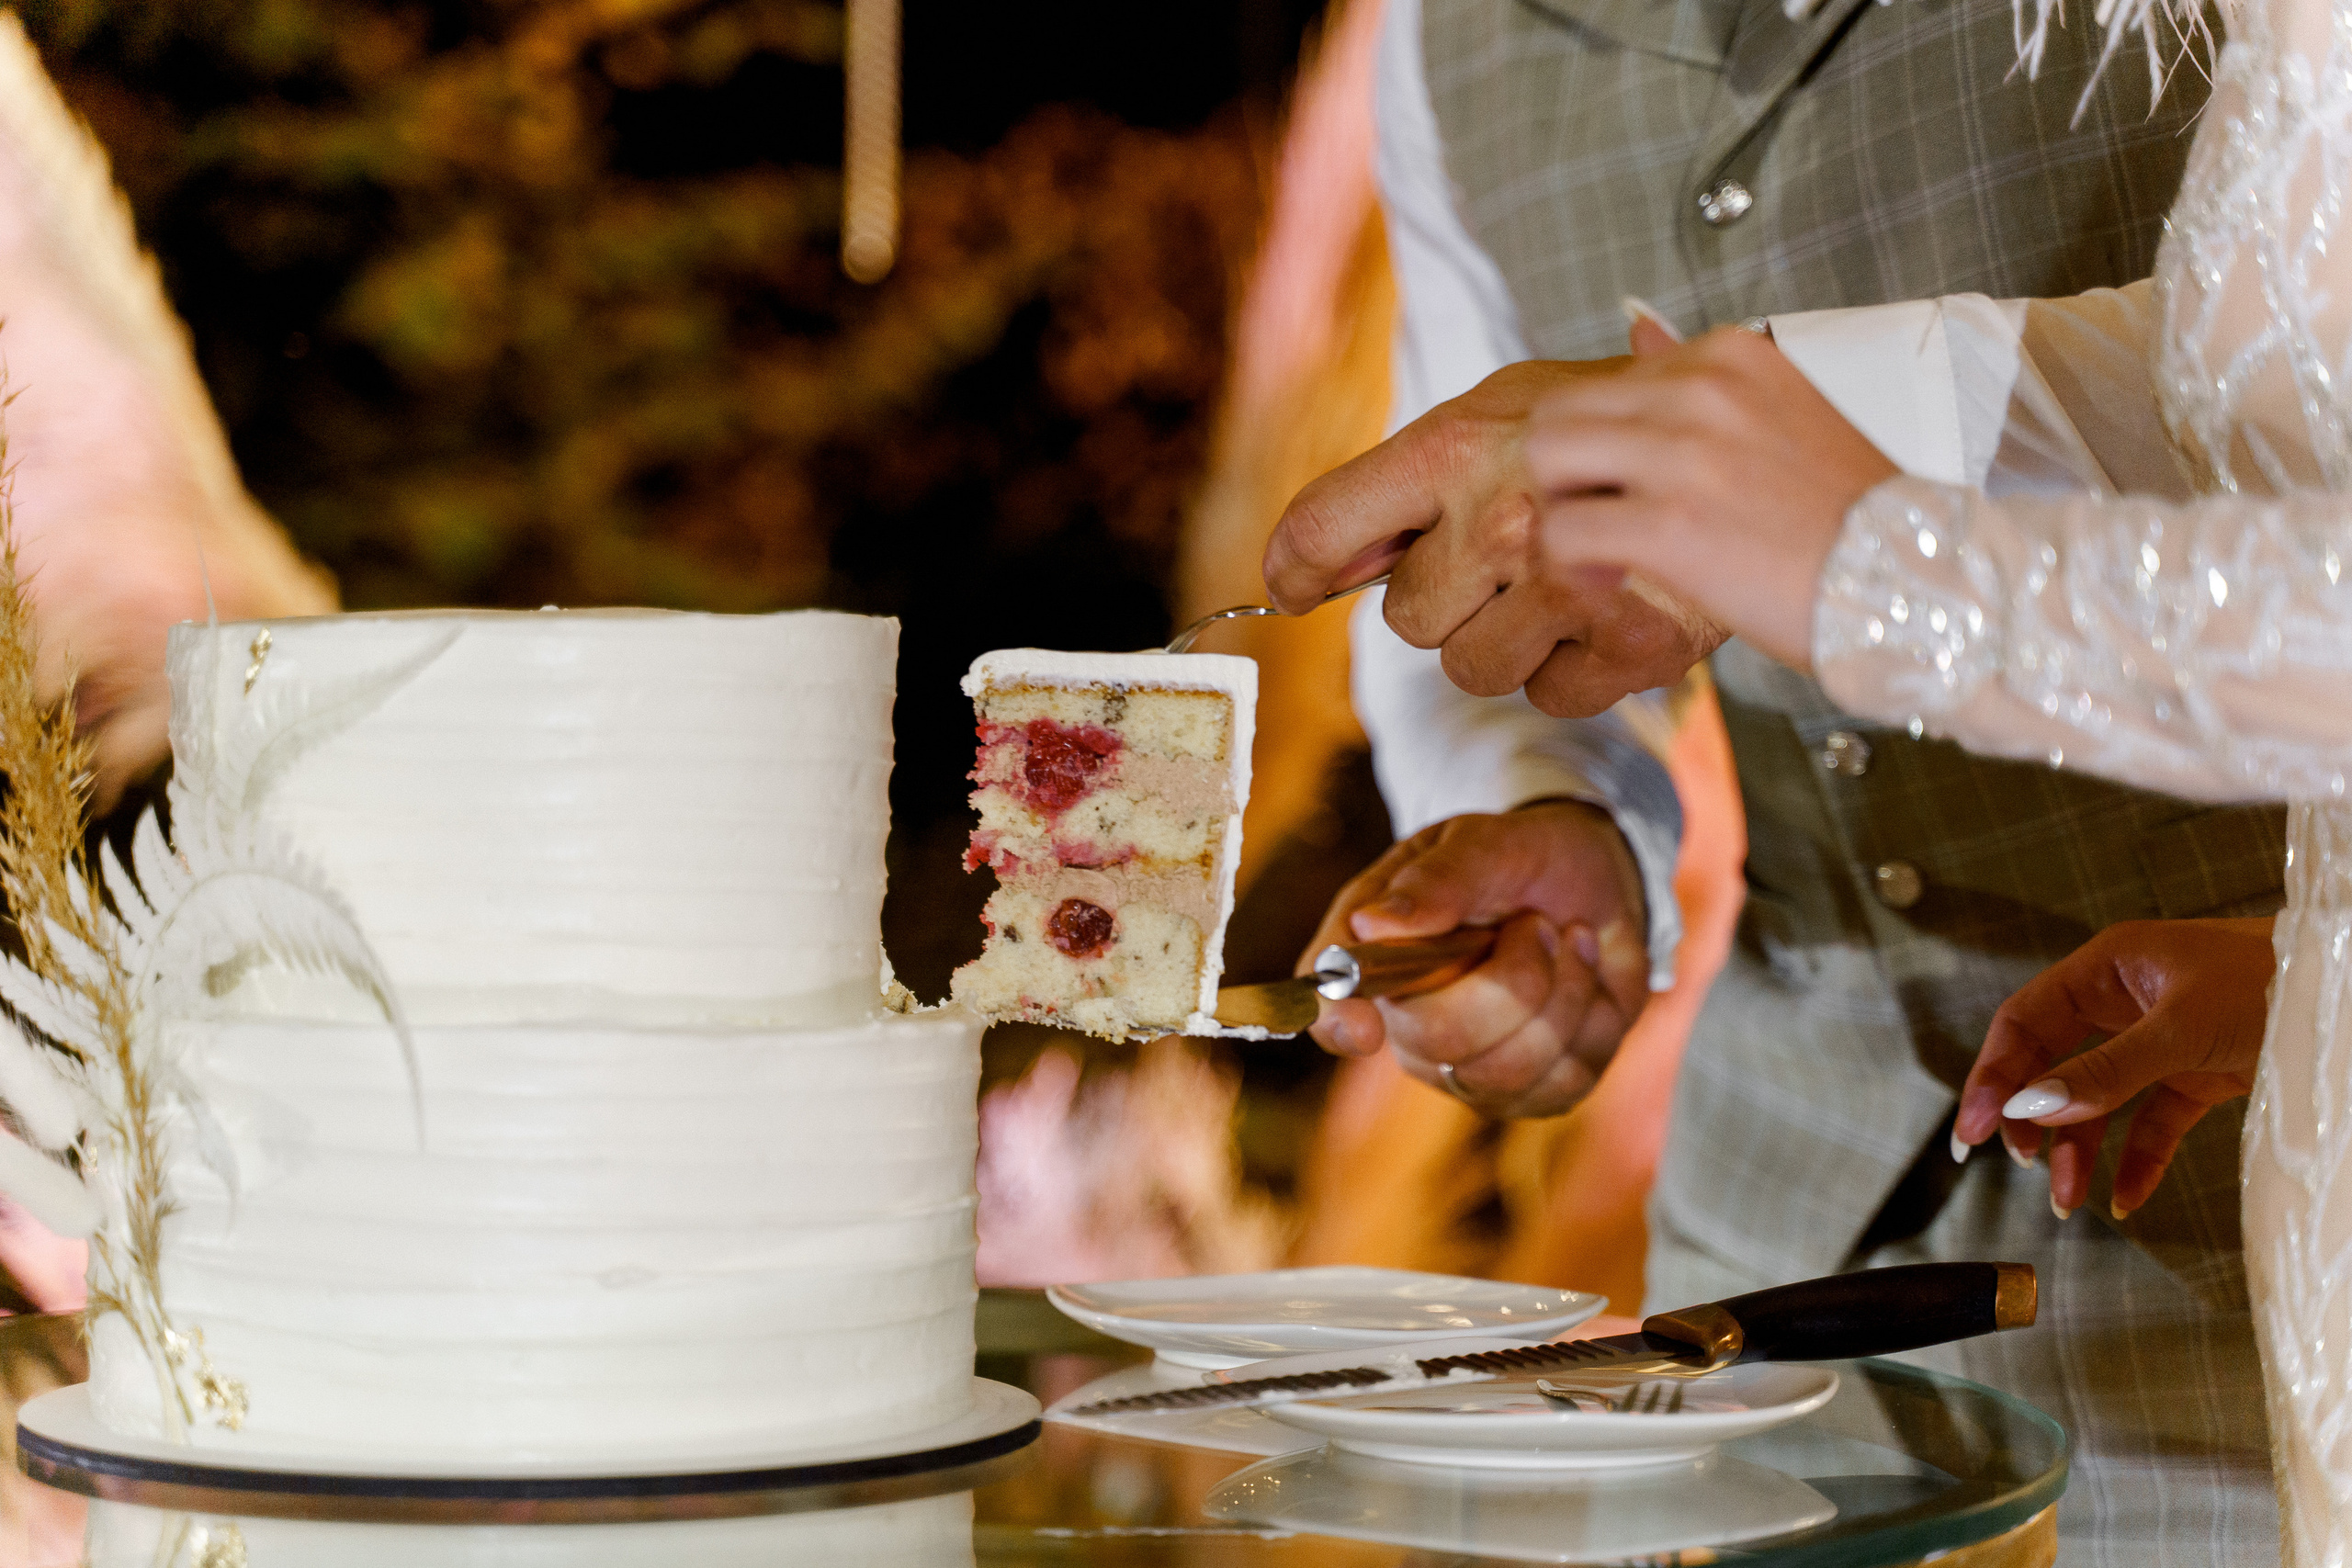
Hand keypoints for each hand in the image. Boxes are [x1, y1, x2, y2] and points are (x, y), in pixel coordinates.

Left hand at [1261, 361, 1728, 716]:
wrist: (1766, 449)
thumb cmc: (1624, 422)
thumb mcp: (1515, 409)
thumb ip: (1414, 476)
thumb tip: (1308, 559)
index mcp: (1462, 445)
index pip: (1327, 523)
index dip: (1295, 564)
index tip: (1292, 586)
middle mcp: (1503, 517)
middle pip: (1406, 619)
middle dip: (1447, 600)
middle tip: (1508, 556)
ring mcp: (1569, 588)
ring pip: (1472, 669)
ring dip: (1508, 641)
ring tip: (1562, 584)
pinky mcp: (1628, 647)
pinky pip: (1549, 694)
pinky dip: (1573, 666)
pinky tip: (1607, 611)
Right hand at [1302, 801, 1650, 1117]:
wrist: (1594, 883)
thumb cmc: (1519, 859)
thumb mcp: (1484, 842)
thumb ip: (1436, 880)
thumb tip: (1371, 925)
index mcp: (1375, 957)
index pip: (1329, 1008)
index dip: (1336, 1020)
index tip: (1365, 1026)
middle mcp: (1409, 1027)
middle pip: (1439, 1039)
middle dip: (1511, 977)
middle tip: (1536, 922)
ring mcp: (1468, 1071)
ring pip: (1509, 1069)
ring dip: (1561, 989)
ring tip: (1566, 938)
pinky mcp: (1532, 1095)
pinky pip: (1564, 1081)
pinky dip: (1593, 1016)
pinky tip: (1584, 977)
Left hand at [1524, 327, 1897, 667]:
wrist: (1909, 579)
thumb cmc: (1842, 513)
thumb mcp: (1778, 409)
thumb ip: (1697, 372)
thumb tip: (1635, 324)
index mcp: (1726, 356)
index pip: (1606, 382)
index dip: (1603, 445)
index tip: (1634, 491)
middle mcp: (1701, 390)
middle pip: (1557, 413)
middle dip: (1562, 474)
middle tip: (1595, 521)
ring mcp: (1683, 455)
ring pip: (1544, 462)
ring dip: (1559, 513)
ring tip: (1599, 554)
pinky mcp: (1670, 525)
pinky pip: (1564, 532)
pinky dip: (1569, 567)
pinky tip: (1607, 584)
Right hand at [1954, 918, 2275, 1218]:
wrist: (2350, 995)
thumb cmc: (2275, 984)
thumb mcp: (2182, 1029)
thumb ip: (2106, 1071)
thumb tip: (2033, 1107)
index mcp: (2109, 967)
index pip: (2026, 1022)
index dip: (1994, 1075)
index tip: (1973, 1129)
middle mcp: (2127, 1000)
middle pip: (2054, 1064)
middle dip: (2033, 1119)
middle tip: (2020, 1165)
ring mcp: (2161, 1039)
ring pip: (2098, 1100)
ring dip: (2080, 1150)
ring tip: (2070, 1201)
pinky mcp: (2197, 1074)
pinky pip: (2150, 1123)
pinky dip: (2136, 1160)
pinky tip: (2126, 1199)